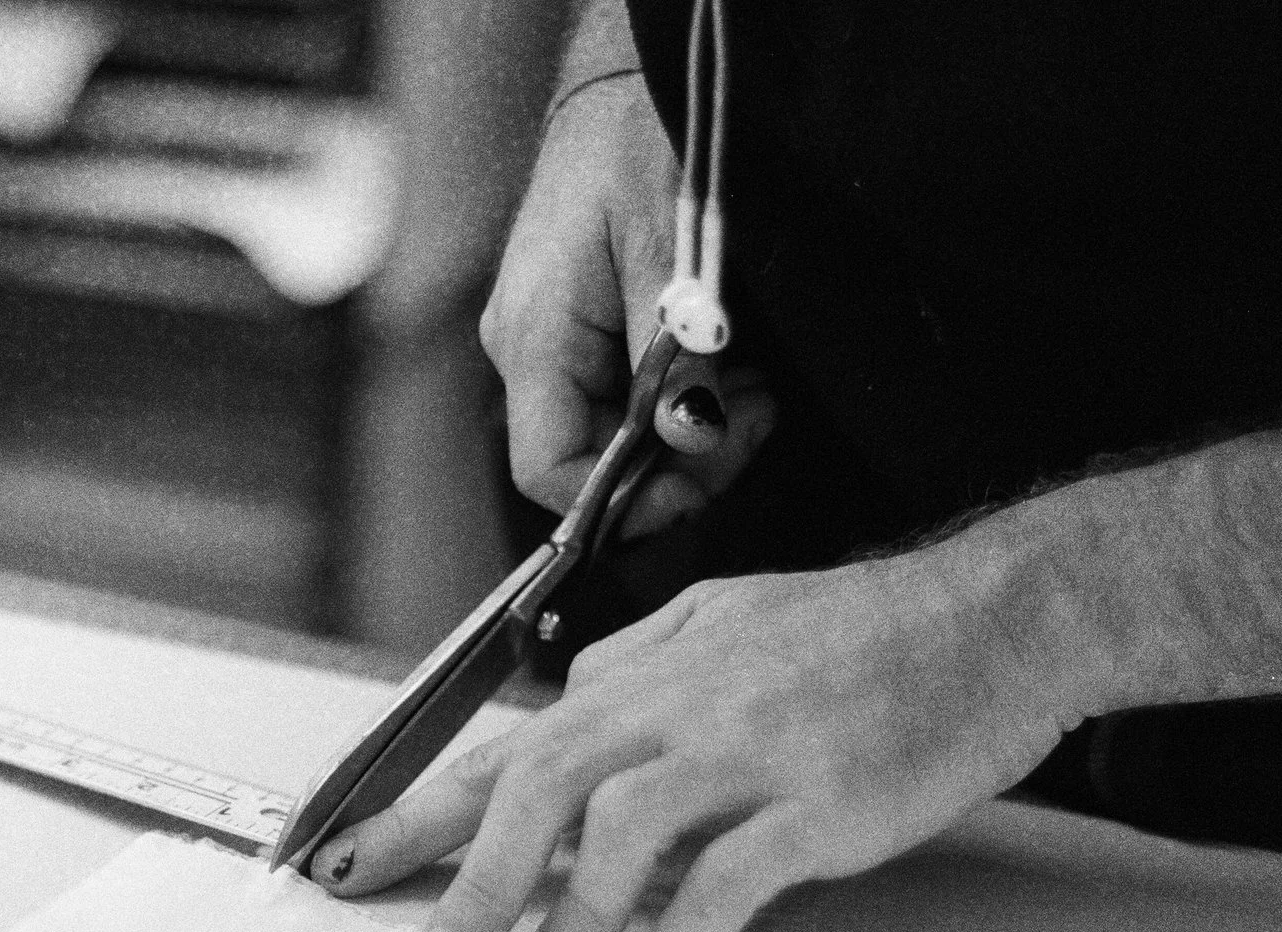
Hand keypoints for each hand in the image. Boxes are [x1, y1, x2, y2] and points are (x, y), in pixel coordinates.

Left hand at [311, 539, 1081, 931]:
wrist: (1001, 614)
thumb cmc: (868, 629)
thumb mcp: (727, 620)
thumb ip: (639, 668)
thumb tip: (564, 708)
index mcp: (649, 673)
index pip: (505, 745)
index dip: (421, 810)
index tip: (354, 864)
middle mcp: (684, 704)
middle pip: (539, 784)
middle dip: (472, 877)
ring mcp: (754, 749)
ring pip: (620, 829)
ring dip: (572, 914)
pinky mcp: (822, 800)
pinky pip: (730, 876)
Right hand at [483, 67, 776, 535]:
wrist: (622, 80)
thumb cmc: (637, 141)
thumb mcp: (672, 247)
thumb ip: (677, 356)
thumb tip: (689, 443)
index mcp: (533, 339)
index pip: (548, 470)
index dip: (621, 502)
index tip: (702, 482)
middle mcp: (526, 353)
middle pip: (586, 464)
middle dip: (676, 464)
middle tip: (755, 418)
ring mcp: (546, 344)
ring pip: (609, 437)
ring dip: (686, 432)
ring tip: (750, 387)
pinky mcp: (574, 333)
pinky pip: (618, 399)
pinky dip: (676, 401)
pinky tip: (722, 369)